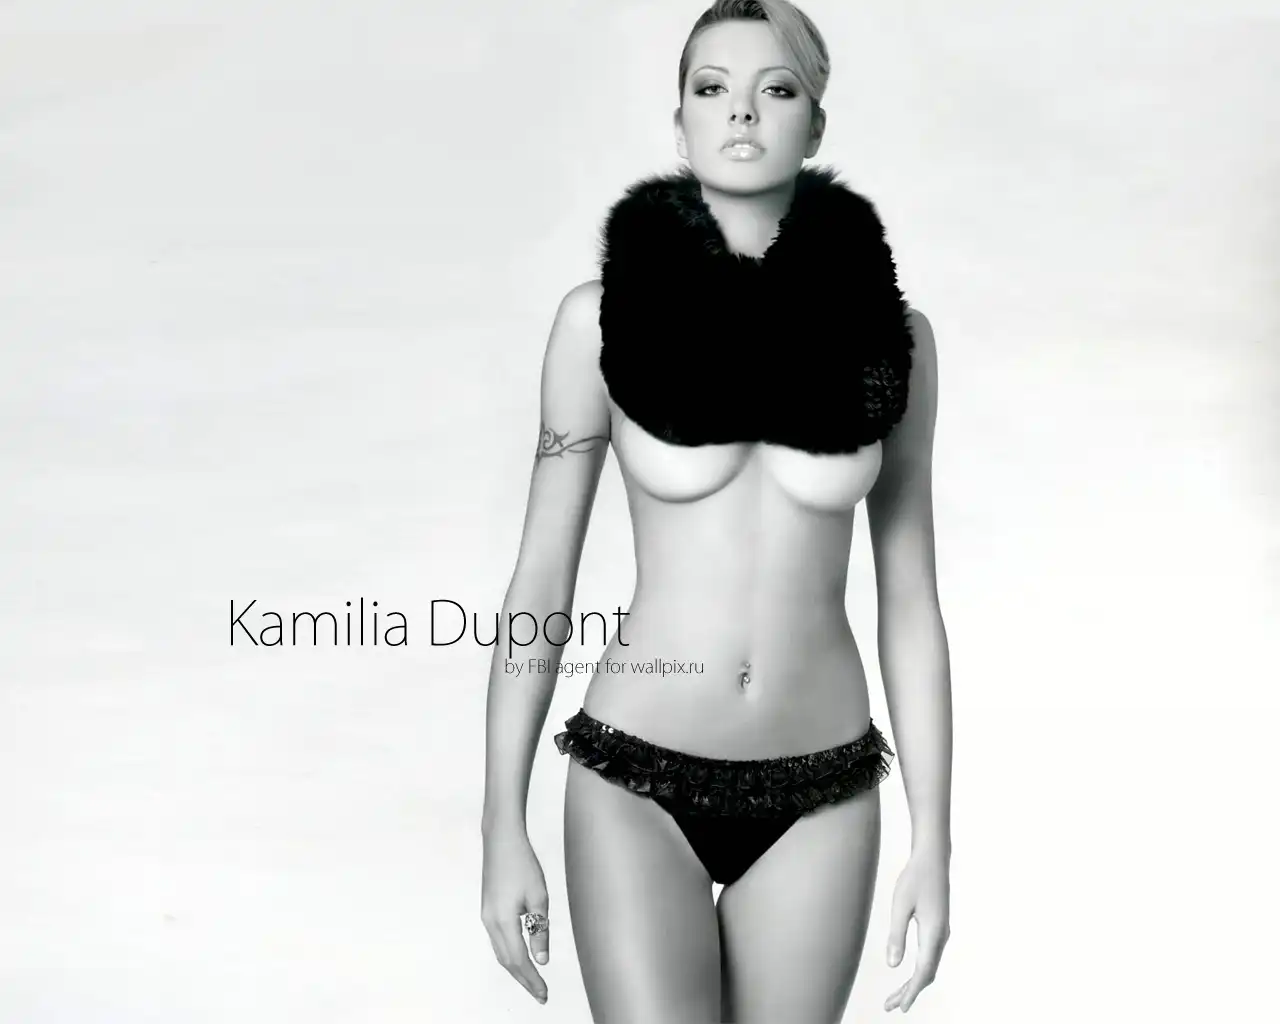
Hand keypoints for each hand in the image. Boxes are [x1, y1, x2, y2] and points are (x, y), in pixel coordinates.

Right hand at [481, 826, 549, 1003]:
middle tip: (541, 994)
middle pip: (507, 961)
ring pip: (500, 952)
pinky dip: (509, 954)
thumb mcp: (539, 897)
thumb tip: (542, 959)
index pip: (519, 960)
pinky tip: (520, 956)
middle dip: (524, 980)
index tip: (544, 994)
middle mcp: (491, 922)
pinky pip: (498, 941)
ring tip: (533, 981)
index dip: (532, 980)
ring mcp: (487, 916)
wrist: (501, 840)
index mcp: (503, 920)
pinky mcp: (488, 909)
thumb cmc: (522, 863)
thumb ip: (540, 930)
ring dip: (516, 969)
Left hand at [884, 849, 949, 1012]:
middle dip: (910, 992)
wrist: (933, 859)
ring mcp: (942, 933)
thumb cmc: (914, 878)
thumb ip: (896, 935)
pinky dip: (919, 971)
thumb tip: (893, 966)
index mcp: (934, 933)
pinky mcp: (938, 928)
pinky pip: (931, 957)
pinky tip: (908, 974)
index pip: (923, 972)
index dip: (911, 992)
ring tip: (896, 997)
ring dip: (914, 983)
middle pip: (927, 974)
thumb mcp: (900, 905)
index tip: (899, 1007)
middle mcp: (942, 937)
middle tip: (890, 1006)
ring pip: (930, 966)